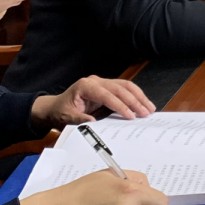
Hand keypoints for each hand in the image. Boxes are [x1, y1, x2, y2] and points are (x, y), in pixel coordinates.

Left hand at [31, 76, 154, 130]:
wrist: (55, 107)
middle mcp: (95, 81)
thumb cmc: (60, 113)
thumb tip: (93, 124)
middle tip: (145, 113)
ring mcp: (102, 82)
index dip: (120, 105)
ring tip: (150, 108)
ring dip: (139, 96)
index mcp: (85, 86)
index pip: (107, 95)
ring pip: (125, 85)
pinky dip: (135, 96)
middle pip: (119, 88)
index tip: (131, 116)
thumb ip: (78, 120)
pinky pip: (124, 88)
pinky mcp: (107, 86)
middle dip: (134, 101)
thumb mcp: (66, 119)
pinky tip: (143, 104)